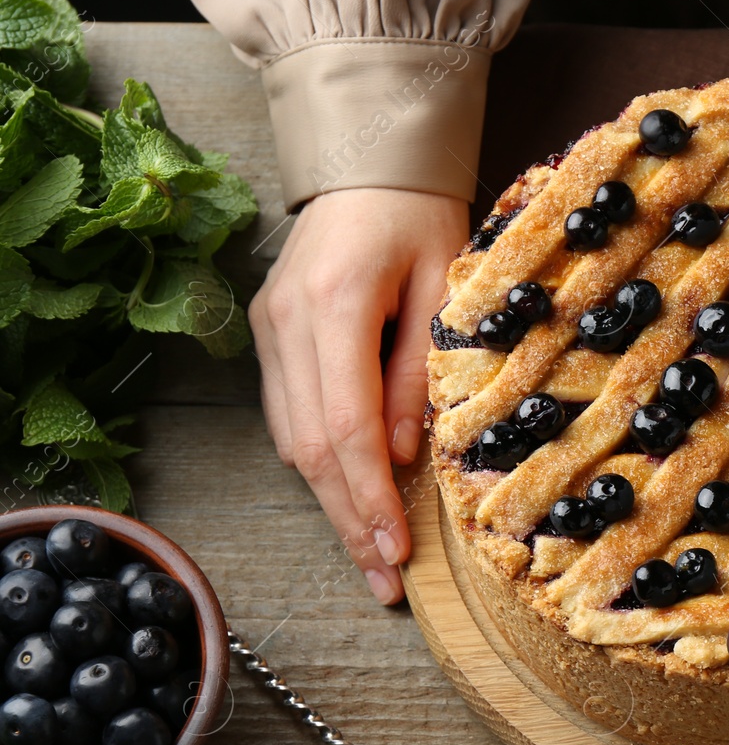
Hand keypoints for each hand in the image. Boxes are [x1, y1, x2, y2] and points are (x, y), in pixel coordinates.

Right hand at [251, 188, 466, 603]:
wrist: (369, 164)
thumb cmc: (420, 216)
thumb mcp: (444, 289)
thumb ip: (421, 373)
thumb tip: (406, 456)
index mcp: (333, 305)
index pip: (345, 426)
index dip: (370, 497)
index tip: (396, 552)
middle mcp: (286, 323)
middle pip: (310, 447)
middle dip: (349, 520)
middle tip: (384, 581)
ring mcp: (268, 330)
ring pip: (290, 440)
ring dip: (332, 502)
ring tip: (372, 558)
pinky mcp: (268, 336)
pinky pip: (288, 416)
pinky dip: (319, 463)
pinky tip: (350, 500)